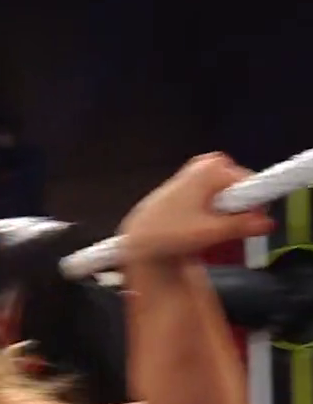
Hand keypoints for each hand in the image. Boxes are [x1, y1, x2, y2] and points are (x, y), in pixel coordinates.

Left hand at [118, 153, 274, 265]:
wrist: (138, 239)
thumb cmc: (164, 232)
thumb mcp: (209, 231)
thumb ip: (242, 225)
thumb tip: (264, 221)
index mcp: (212, 166)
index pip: (252, 182)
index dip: (253, 205)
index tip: (248, 221)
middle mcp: (205, 164)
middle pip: (242, 190)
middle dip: (238, 210)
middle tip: (223, 229)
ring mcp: (198, 174)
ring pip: (230, 197)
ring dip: (227, 215)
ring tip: (207, 229)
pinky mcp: (193, 187)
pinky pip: (218, 200)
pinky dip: (216, 214)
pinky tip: (202, 226)